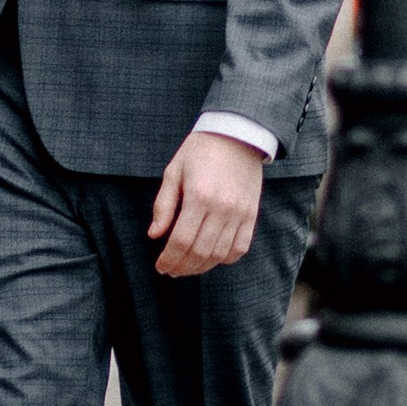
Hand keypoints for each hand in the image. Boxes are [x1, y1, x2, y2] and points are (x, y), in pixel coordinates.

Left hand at [148, 132, 264, 278]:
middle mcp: (221, 208)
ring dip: (201, 267)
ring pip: (219, 254)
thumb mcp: (174, 171)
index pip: (181, 241)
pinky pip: (240, 248)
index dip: (169, 259)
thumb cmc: (199, 151)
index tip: (160, 266)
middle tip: (171, 271)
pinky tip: (211, 258)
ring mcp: (240, 213)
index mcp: (199, 196)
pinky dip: (225, 259)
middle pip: (200, 252)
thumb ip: (164, 205)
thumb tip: (154, 235)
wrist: (237, 134)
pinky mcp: (252, 215)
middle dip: (182, 267)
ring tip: (187, 268)